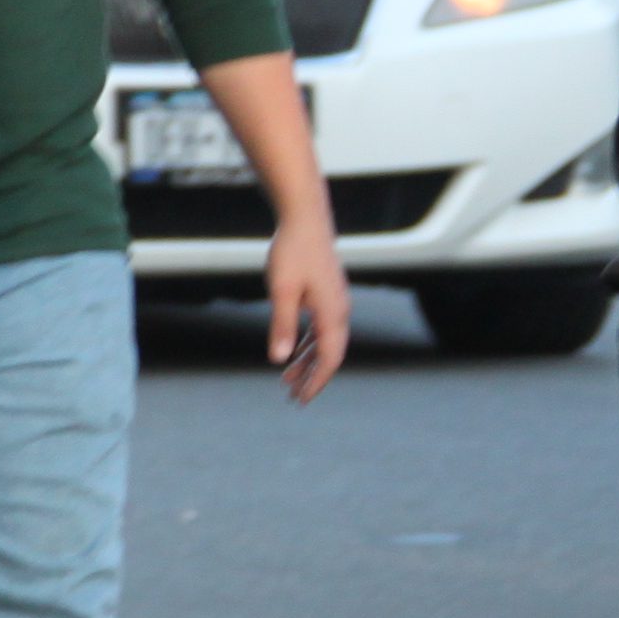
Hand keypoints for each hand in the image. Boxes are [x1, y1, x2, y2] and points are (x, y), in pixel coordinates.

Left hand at [260, 211, 348, 401]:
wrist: (305, 218)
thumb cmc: (292, 252)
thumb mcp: (282, 291)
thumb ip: (282, 325)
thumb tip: (279, 359)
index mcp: (332, 313)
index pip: (329, 358)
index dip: (316, 382)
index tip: (301, 400)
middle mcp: (339, 310)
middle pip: (330, 354)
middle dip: (312, 377)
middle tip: (293, 398)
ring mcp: (334, 302)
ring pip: (325, 342)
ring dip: (308, 362)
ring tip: (288, 380)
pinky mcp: (326, 294)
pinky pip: (321, 328)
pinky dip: (308, 344)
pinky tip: (293, 352)